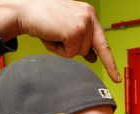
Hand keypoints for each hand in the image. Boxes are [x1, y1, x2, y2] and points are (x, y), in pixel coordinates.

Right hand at [0, 0, 120, 81]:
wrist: (24, 10)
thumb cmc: (42, 18)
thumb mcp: (66, 28)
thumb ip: (81, 40)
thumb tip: (92, 56)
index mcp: (89, 13)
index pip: (103, 42)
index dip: (109, 62)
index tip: (115, 78)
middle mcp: (90, 16)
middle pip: (88, 51)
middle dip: (71, 48)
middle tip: (57, 33)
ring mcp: (84, 23)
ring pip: (78, 53)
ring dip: (63, 48)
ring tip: (53, 32)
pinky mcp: (75, 31)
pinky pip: (70, 54)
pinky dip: (58, 49)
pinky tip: (52, 34)